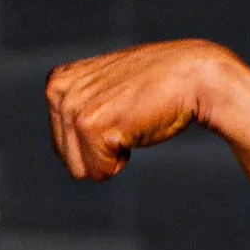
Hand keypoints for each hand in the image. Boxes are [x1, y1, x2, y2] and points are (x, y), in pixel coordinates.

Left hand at [45, 39, 229, 182]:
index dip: (95, 140)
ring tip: (129, 121)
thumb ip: (79, 107)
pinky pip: (100, 172)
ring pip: (81, 170)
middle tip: (125, 118)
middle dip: (100, 151)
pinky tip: (136, 127)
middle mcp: (57, 92)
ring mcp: (73, 108)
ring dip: (110, 156)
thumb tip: (65, 151)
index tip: (117, 112)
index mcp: (56, 83)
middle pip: (68, 160)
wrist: (193, 77)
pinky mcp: (91, 125)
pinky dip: (122, 160)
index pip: (61, 145)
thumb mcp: (105, 89)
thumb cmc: (155, 88)